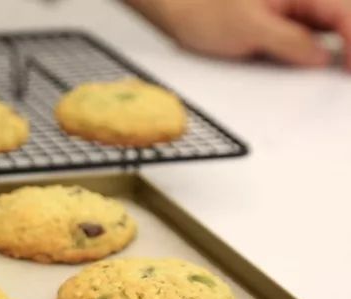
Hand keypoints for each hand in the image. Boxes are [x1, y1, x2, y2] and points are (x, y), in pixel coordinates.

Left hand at [127, 0, 350, 68]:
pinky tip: (321, 68)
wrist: (177, 8)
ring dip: (340, 50)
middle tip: (346, 78)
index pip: (344, 13)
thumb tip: (322, 58)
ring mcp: (296, 8)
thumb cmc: (204, 9)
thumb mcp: (249, 29)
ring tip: (340, 75)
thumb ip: (290, 42)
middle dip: (350, 48)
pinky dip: (321, 51)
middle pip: (343, 19)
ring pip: (332, 28)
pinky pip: (314, 35)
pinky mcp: (286, 21)